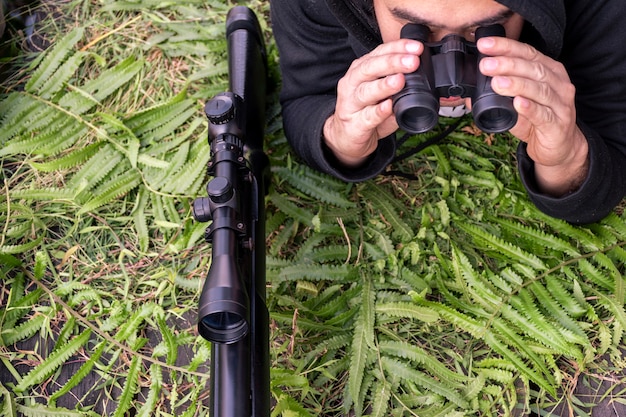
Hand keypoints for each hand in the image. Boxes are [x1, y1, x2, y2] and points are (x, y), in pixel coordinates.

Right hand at [323, 39, 422, 166]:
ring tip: (400, 80)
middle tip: (413, 61)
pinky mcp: (353, 125)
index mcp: (361, 71)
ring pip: (365, 91)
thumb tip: (423, 78)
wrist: (344, 137)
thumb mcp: (381, 93)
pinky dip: (378, 112)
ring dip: (384, 85)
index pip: (379, 53)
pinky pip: (367, 117)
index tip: (417, 47)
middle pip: (370, 68)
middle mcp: (352, 83)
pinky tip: (388, 106)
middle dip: (392, 62)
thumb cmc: (364, 111)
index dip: (398, 48)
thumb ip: (398, 85)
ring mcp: (350, 104)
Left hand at [477, 36, 588, 195]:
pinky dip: (530, 108)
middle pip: (532, 68)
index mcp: (548, 71)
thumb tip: (469, 94)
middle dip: (507, 64)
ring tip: (496, 83)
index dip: (506, 47)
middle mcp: (558, 83)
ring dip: (516, 84)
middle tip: (485, 65)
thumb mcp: (516, 106)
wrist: (560, 147)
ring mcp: (561, 104)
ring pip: (539, 89)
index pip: (527, 53)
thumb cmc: (538, 121)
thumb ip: (497, 98)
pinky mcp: (558, 124)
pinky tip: (517, 103)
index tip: (484, 45)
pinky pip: (543, 114)